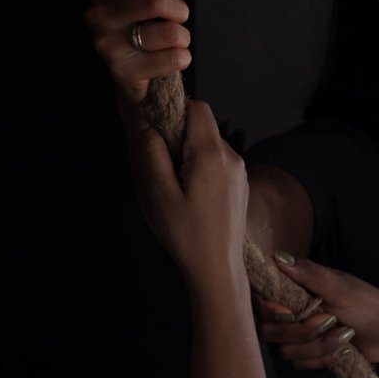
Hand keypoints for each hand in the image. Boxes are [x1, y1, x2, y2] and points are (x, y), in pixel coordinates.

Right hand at [84, 0, 191, 107]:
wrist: (135, 74)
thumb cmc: (142, 23)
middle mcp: (97, 15)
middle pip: (153, 0)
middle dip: (178, 9)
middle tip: (174, 16)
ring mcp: (106, 45)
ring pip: (171, 32)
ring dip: (182, 36)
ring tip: (169, 41)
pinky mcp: (122, 72)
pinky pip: (175, 58)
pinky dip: (182, 58)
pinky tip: (167, 60)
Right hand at [128, 100, 247, 291]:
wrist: (218, 270)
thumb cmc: (184, 233)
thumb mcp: (157, 192)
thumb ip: (149, 150)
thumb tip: (140, 116)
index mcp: (211, 154)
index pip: (196, 106)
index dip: (172, 110)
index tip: (152, 131)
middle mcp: (231, 156)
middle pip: (200, 125)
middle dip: (175, 135)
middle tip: (157, 166)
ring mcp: (239, 171)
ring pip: (206, 143)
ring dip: (185, 152)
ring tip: (170, 185)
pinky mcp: (239, 184)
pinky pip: (215, 160)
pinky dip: (197, 165)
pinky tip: (187, 194)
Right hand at [256, 256, 378, 368]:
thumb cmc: (366, 304)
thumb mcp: (339, 286)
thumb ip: (309, 273)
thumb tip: (278, 257)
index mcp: (288, 290)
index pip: (257, 301)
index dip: (269, 310)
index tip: (291, 311)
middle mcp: (285, 312)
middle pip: (267, 331)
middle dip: (303, 332)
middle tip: (331, 321)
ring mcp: (294, 336)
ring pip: (286, 352)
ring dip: (320, 347)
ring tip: (344, 335)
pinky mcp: (305, 355)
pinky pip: (301, 365)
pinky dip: (325, 359)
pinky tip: (343, 350)